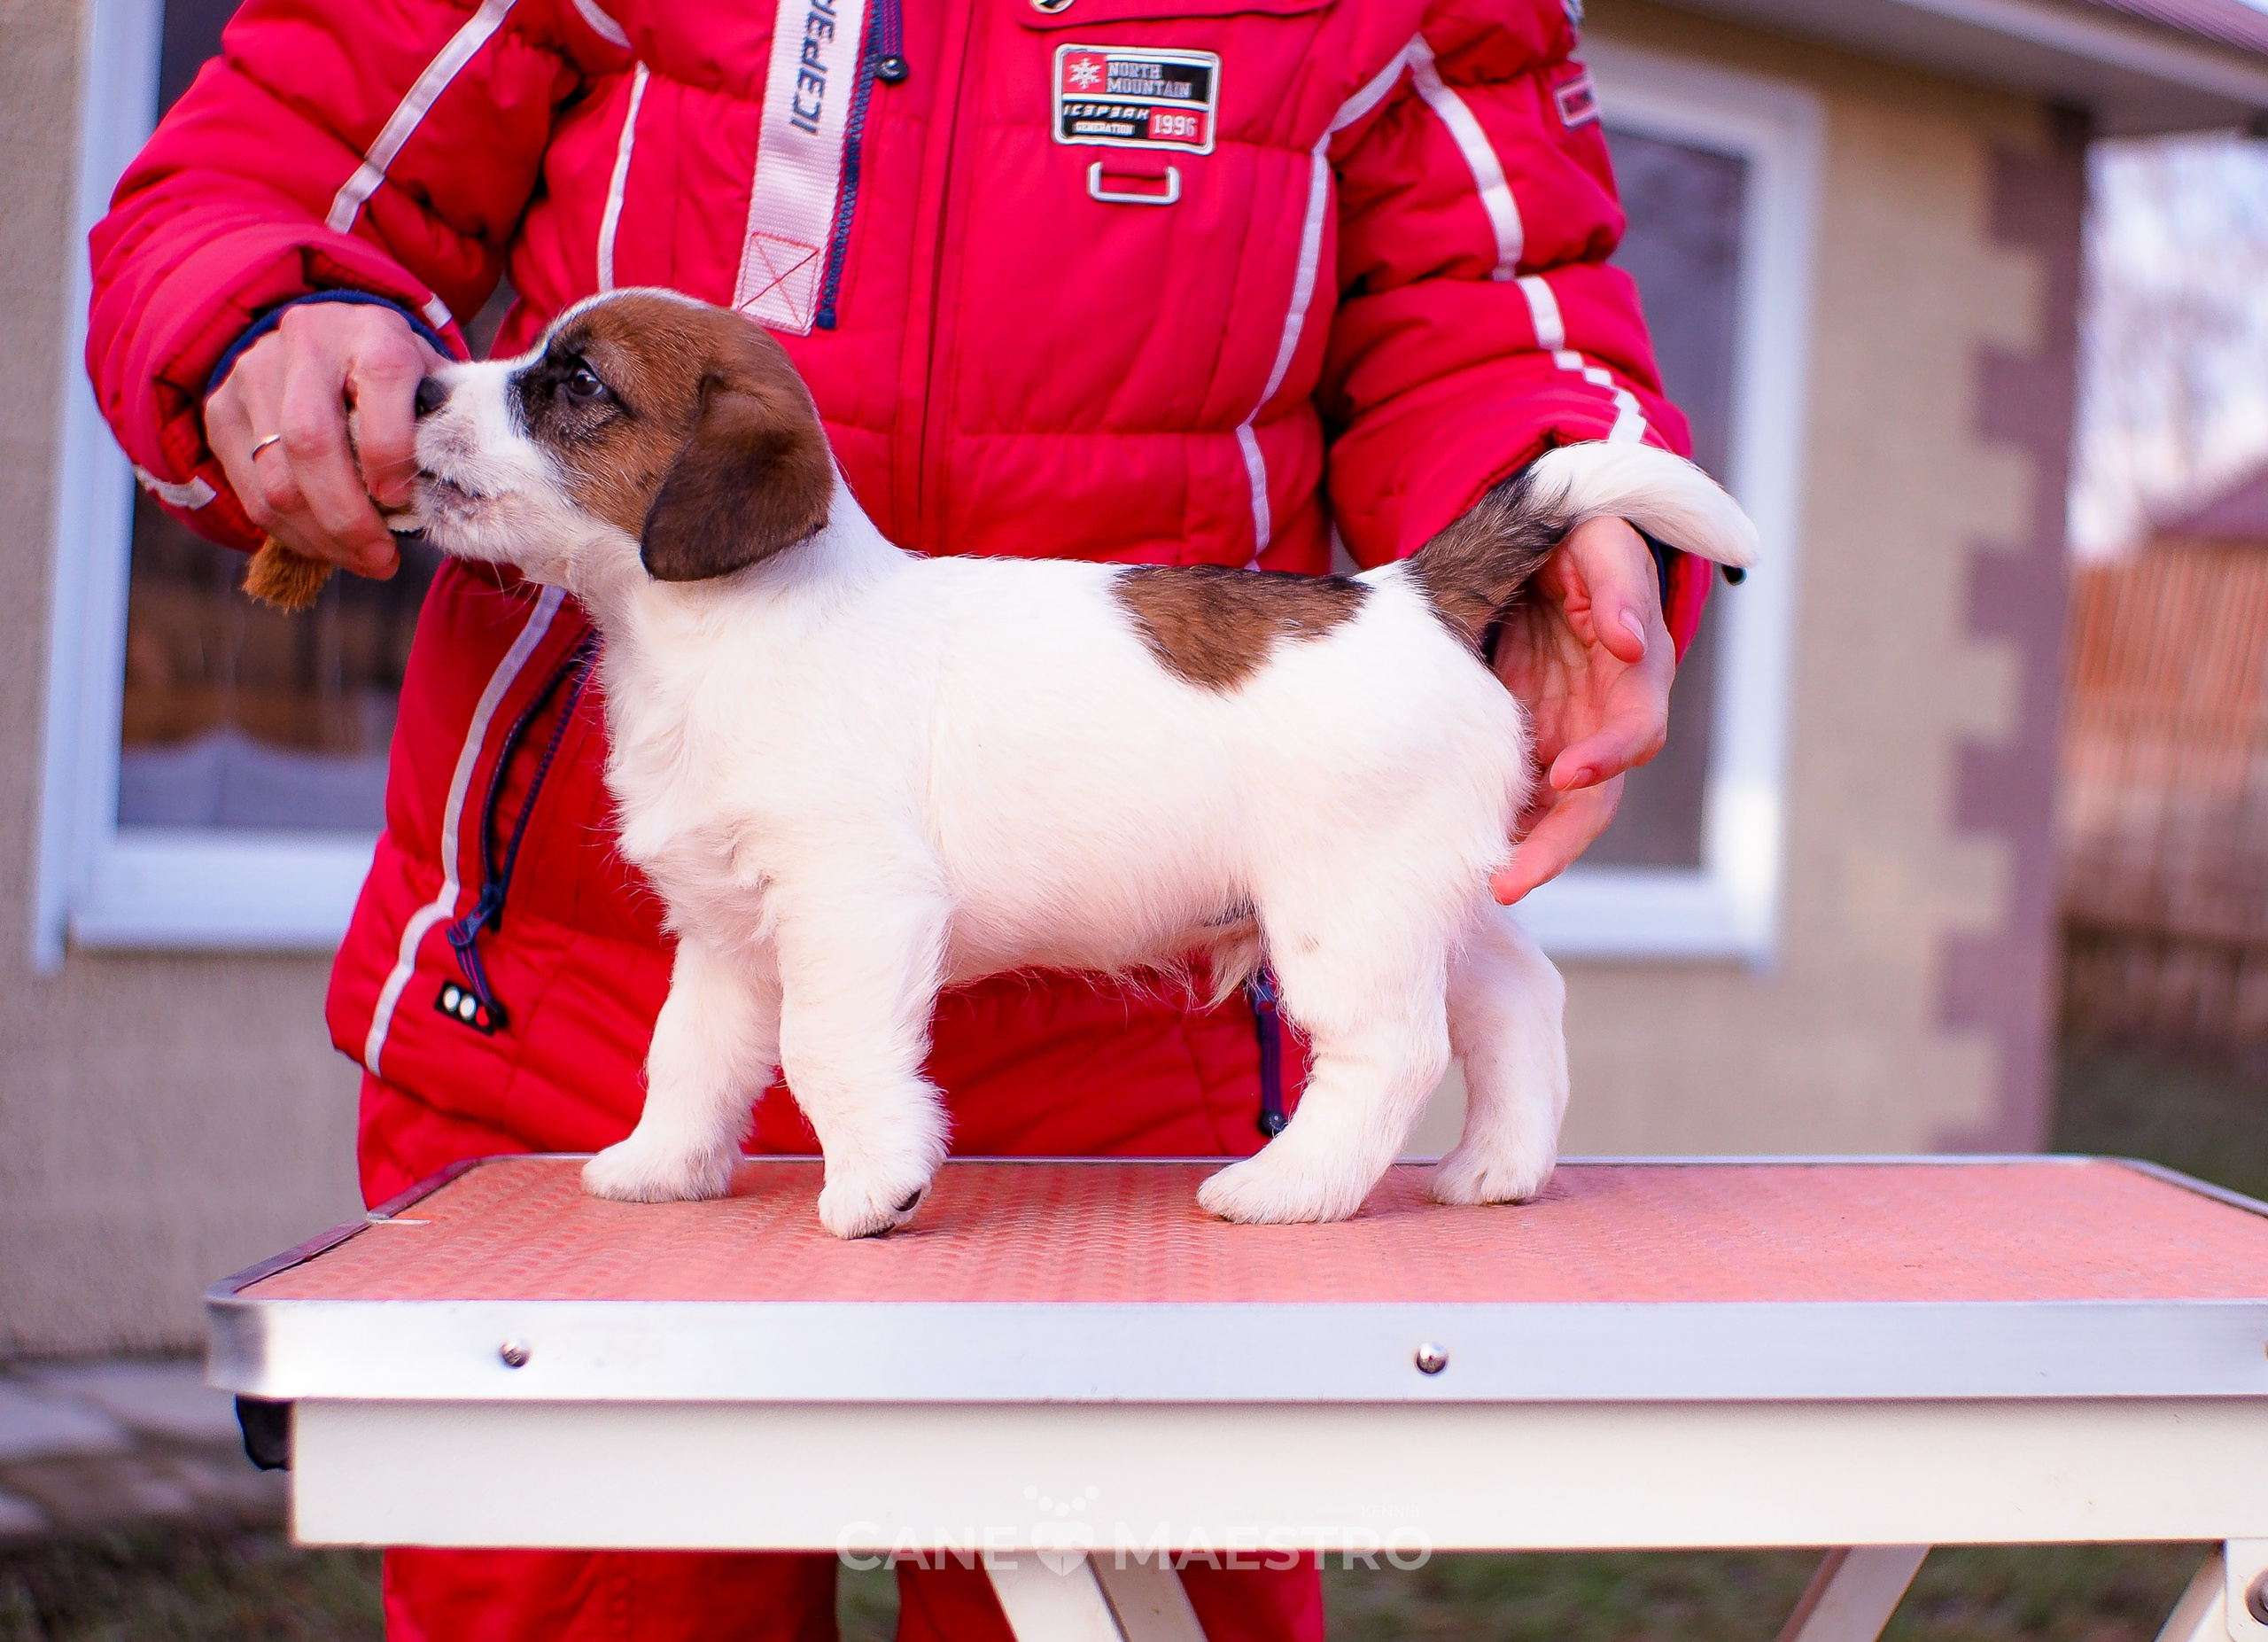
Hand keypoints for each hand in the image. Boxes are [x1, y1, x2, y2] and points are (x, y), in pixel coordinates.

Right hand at [204, 301, 442, 578]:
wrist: (326, 336)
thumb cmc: (395, 376)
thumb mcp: (429, 384)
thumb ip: (441, 427)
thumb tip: (449, 492)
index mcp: (371, 331)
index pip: (380, 381)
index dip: (390, 451)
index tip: (404, 501)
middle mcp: (305, 344)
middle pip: (311, 441)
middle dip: (349, 515)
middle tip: (383, 558)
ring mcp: (253, 375)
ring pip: (276, 479)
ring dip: (323, 537)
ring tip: (364, 560)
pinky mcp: (222, 411)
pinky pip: (253, 494)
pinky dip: (294, 535)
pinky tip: (329, 548)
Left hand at [1488, 514, 1674, 903]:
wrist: (1541, 555)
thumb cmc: (1577, 545)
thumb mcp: (1598, 542)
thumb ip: (1616, 583)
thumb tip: (1630, 641)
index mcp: (1636, 672)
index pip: (1636, 728)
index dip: (1608, 753)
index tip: (1567, 774)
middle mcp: (1607, 719)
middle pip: (1596, 799)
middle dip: (1559, 843)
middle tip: (1511, 880)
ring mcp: (1570, 739)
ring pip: (1558, 817)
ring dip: (1530, 856)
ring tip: (1490, 887)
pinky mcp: (1532, 749)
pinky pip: (1521, 803)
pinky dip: (1504, 833)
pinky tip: (1467, 861)